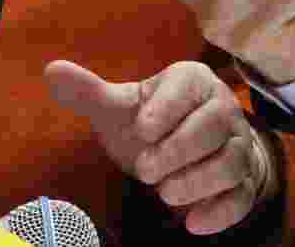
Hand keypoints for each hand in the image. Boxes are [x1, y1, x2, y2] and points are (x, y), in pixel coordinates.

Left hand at [45, 60, 276, 234]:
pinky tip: (192, 223)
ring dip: (198, 181)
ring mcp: (237, 146)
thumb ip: (90, 93)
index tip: (142, 130)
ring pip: (232, 161)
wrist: (192, 151)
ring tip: (165, 194)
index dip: (167, 109)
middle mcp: (222, 108)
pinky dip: (220, 212)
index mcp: (192, 82)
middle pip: (216, 124)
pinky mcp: (242, 181)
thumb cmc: (153, 124)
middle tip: (145, 170)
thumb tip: (52, 71)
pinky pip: (241, 195)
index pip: (188, 86)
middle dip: (180, 149)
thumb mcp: (120, 108)